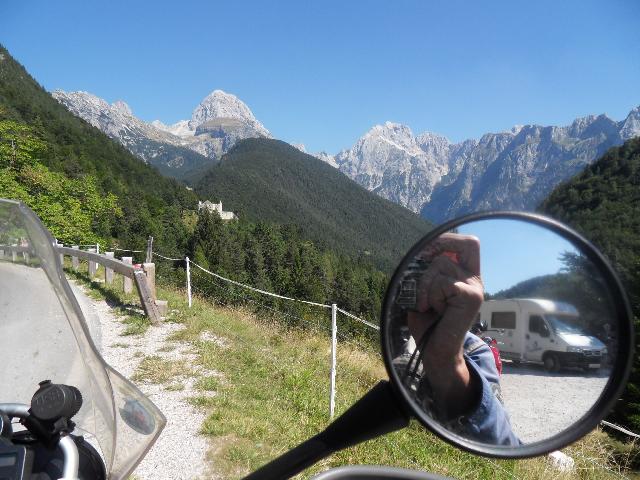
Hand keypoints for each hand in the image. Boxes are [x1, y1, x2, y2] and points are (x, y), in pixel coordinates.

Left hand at [406, 233, 483, 418]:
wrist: (435, 351)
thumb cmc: (427, 322)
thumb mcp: (424, 290)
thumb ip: (427, 271)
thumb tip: (421, 250)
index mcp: (466, 277)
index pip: (468, 243)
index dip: (448, 239)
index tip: (427, 249)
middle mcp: (474, 280)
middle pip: (458, 245)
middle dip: (435, 253)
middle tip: (423, 275)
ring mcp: (475, 288)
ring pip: (441, 264)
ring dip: (425, 283)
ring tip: (428, 304)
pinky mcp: (471, 297)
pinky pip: (442, 282)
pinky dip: (429, 294)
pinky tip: (432, 309)